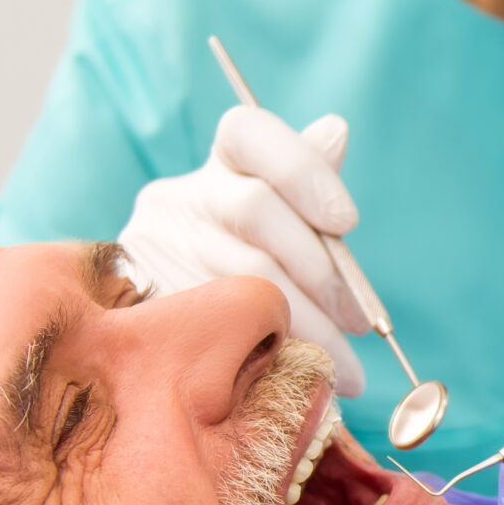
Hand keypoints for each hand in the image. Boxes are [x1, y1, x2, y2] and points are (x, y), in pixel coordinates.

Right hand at [118, 105, 372, 395]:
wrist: (164, 338)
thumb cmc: (251, 272)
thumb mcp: (284, 226)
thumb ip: (309, 185)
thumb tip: (336, 129)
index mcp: (220, 168)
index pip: (249, 133)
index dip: (302, 171)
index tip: (346, 222)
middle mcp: (178, 198)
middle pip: (254, 210)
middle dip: (321, 271)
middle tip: (361, 321)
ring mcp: (153, 249)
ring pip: (241, 277)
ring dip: (308, 328)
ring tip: (347, 368)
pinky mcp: (142, 306)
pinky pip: (217, 326)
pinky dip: (270, 353)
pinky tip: (304, 374)